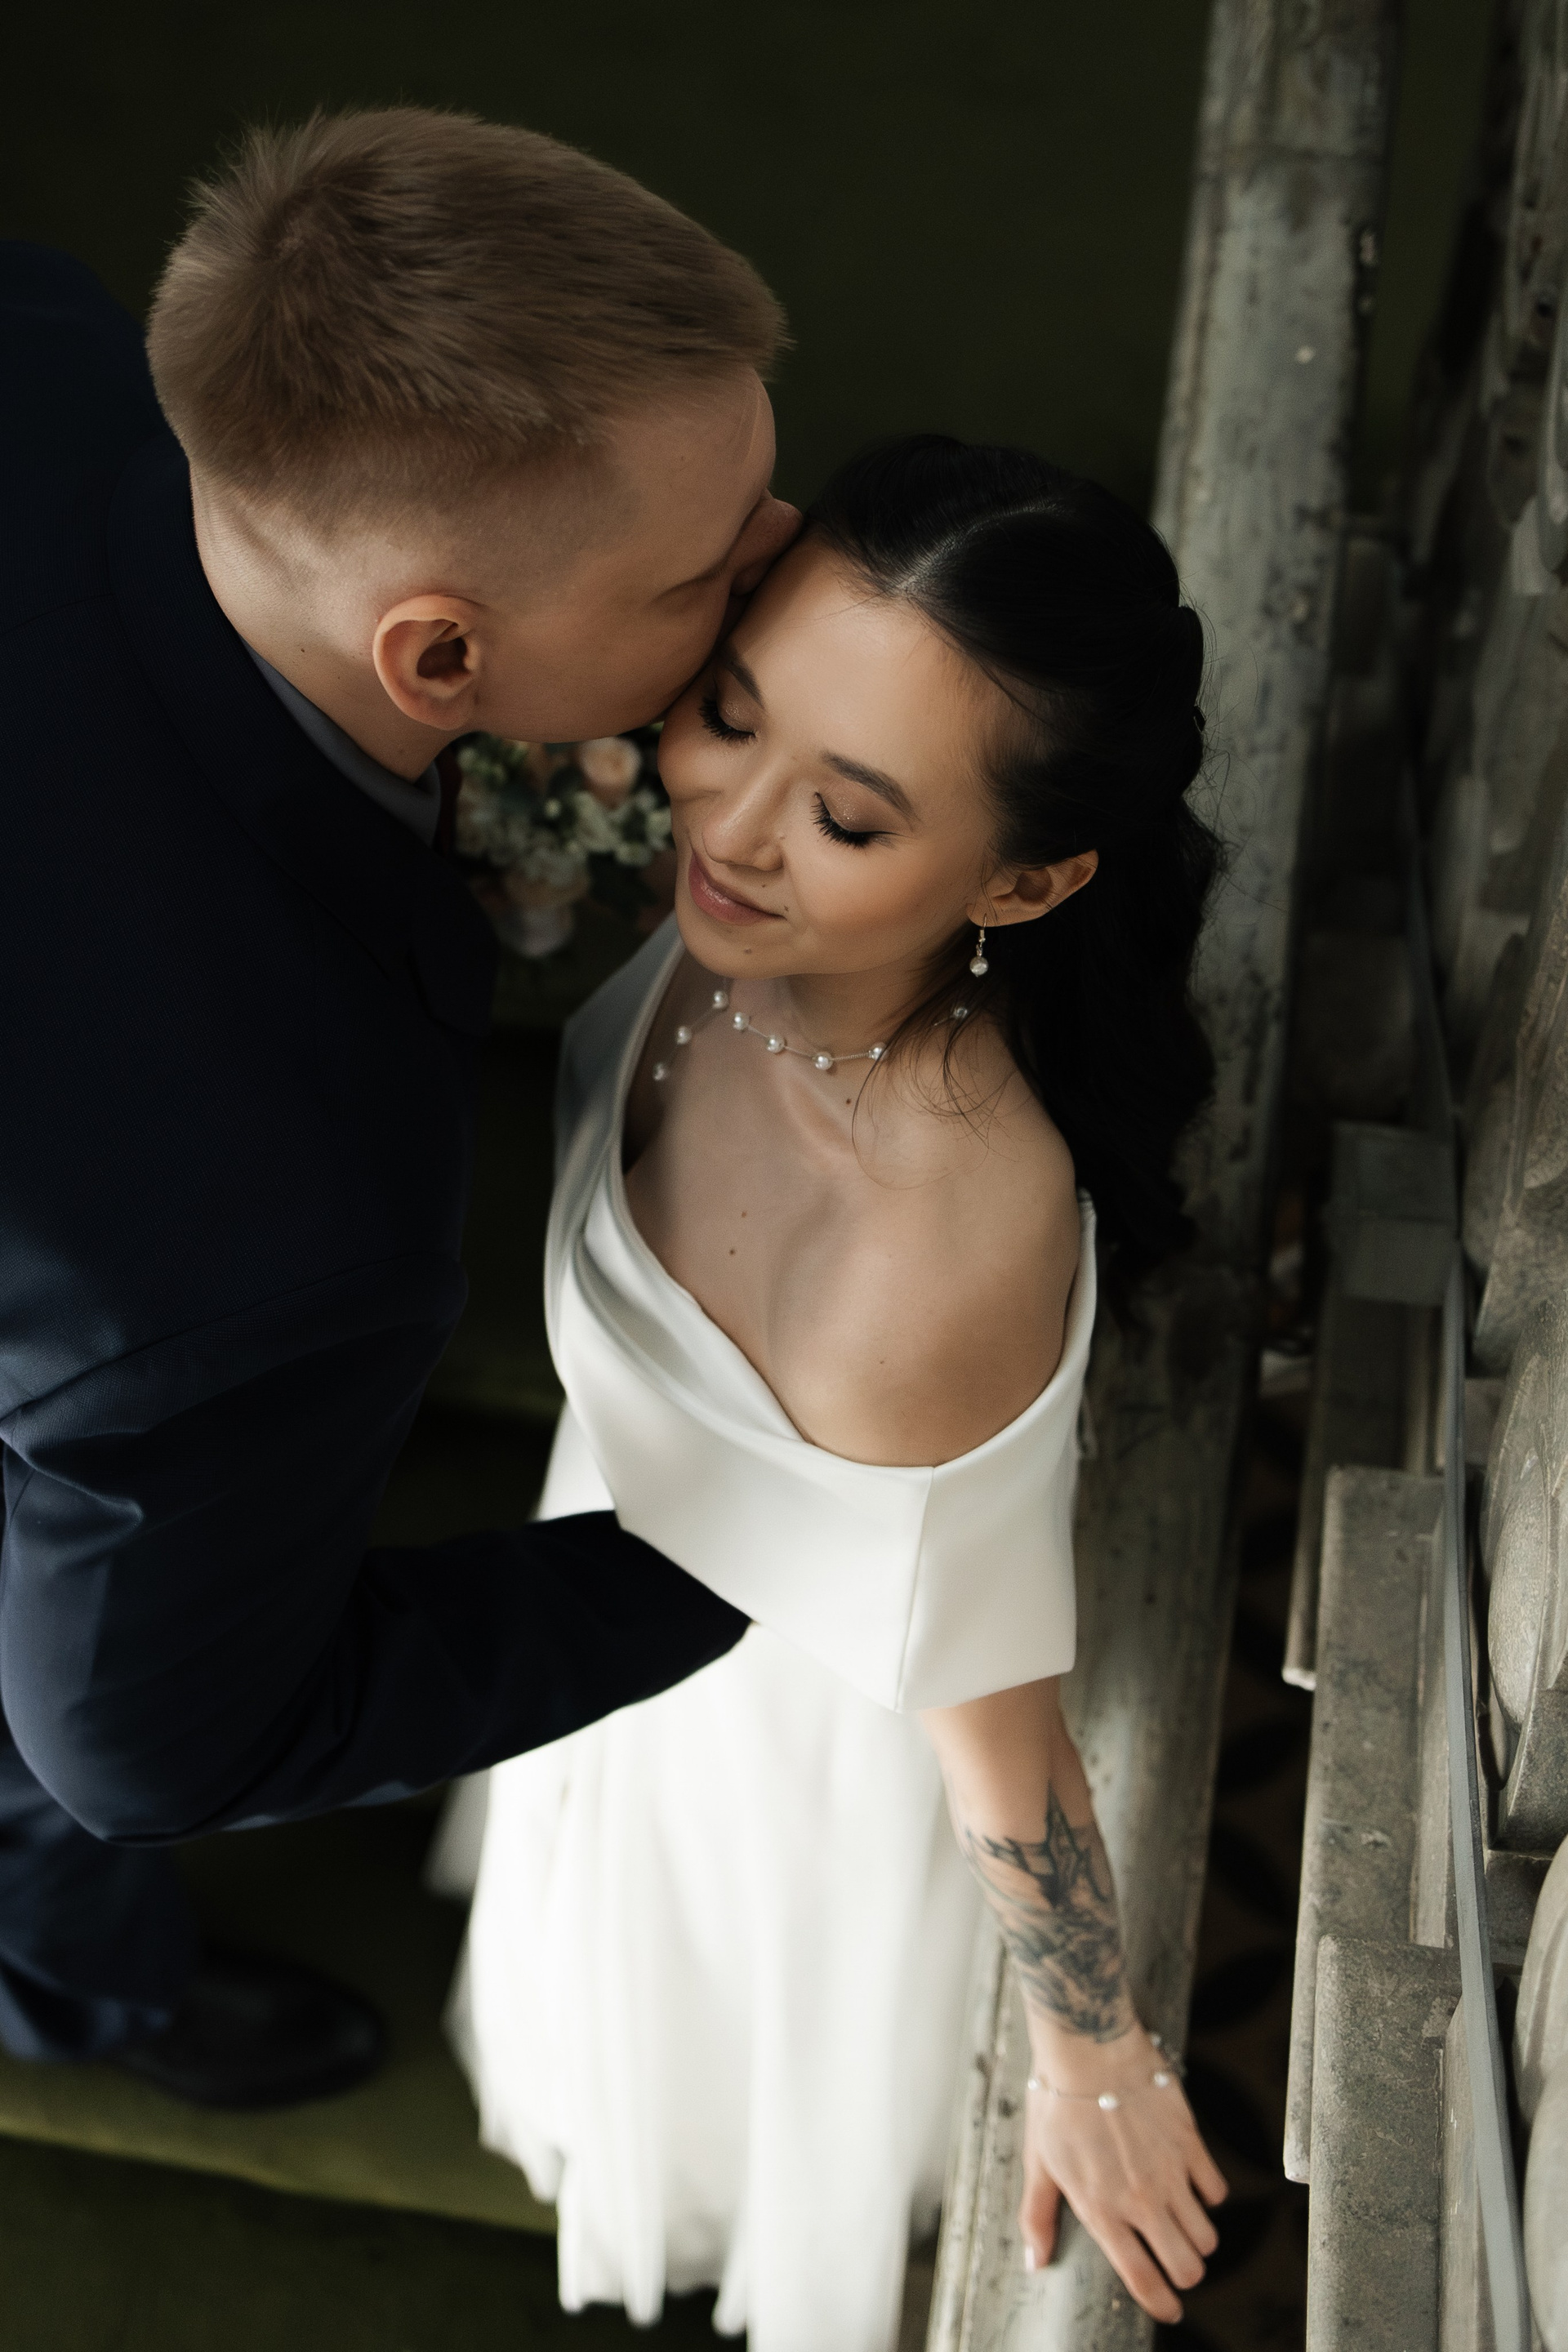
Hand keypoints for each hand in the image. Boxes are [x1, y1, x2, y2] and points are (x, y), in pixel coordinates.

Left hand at [1018, 2024, 1227, 2324]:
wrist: (1090, 2048)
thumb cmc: (1058, 2103)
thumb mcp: (1039, 2162)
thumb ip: (1038, 2217)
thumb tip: (1034, 2263)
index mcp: (1101, 2211)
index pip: (1143, 2280)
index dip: (1161, 2303)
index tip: (1169, 2309)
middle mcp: (1140, 2200)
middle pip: (1188, 2266)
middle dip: (1183, 2271)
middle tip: (1174, 2259)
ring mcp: (1169, 2174)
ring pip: (1206, 2236)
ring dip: (1197, 2236)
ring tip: (1181, 2222)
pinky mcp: (1190, 2144)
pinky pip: (1217, 2191)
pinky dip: (1208, 2195)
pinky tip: (1190, 2182)